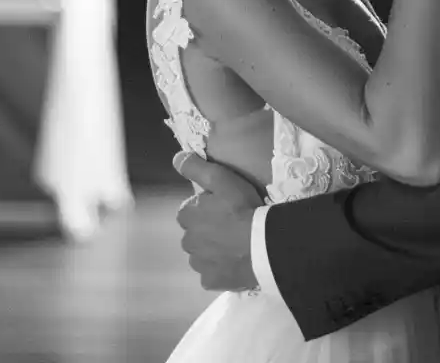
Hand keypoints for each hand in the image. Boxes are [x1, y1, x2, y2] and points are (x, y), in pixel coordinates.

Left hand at [173, 152, 263, 291]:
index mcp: (186, 215)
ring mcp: (198, 264)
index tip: (225, 207)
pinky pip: (212, 274)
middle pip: (195, 233)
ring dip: (213, 250)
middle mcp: (186, 241)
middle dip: (208, 230)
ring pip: (202, 254)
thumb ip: (196, 167)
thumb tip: (175, 158)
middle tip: (232, 226)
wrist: (263, 245)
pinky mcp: (210, 281)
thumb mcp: (221, 178)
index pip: (190, 210)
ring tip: (236, 245)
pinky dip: (220, 269)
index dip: (208, 208)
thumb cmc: (242, 208)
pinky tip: (235, 263)